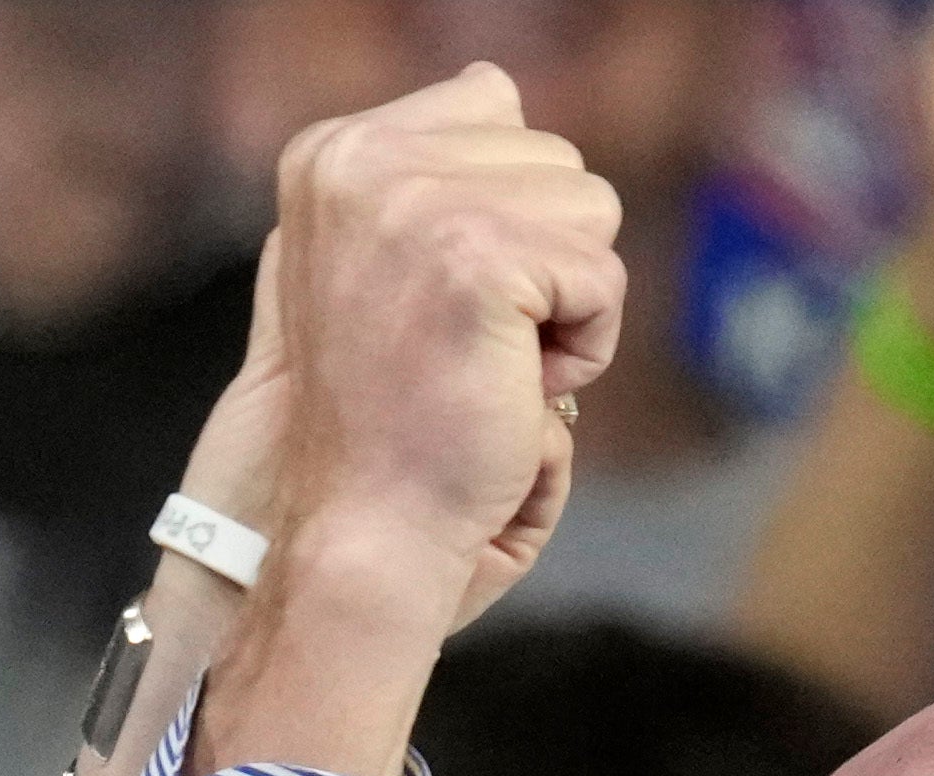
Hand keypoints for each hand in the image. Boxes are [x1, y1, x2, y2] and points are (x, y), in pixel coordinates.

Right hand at [236, 71, 626, 647]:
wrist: (364, 528)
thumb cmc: (386, 422)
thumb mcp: (384, 266)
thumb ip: (429, 169)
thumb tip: (497, 88)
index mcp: (332, 155)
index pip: (488, 108)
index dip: (503, 216)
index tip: (440, 300)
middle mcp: (363, 162)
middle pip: (551, 158)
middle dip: (541, 260)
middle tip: (466, 349)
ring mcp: (416, 205)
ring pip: (590, 209)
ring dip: (565, 305)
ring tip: (488, 368)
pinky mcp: (478, 261)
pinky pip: (601, 277)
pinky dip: (584, 349)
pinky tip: (514, 391)